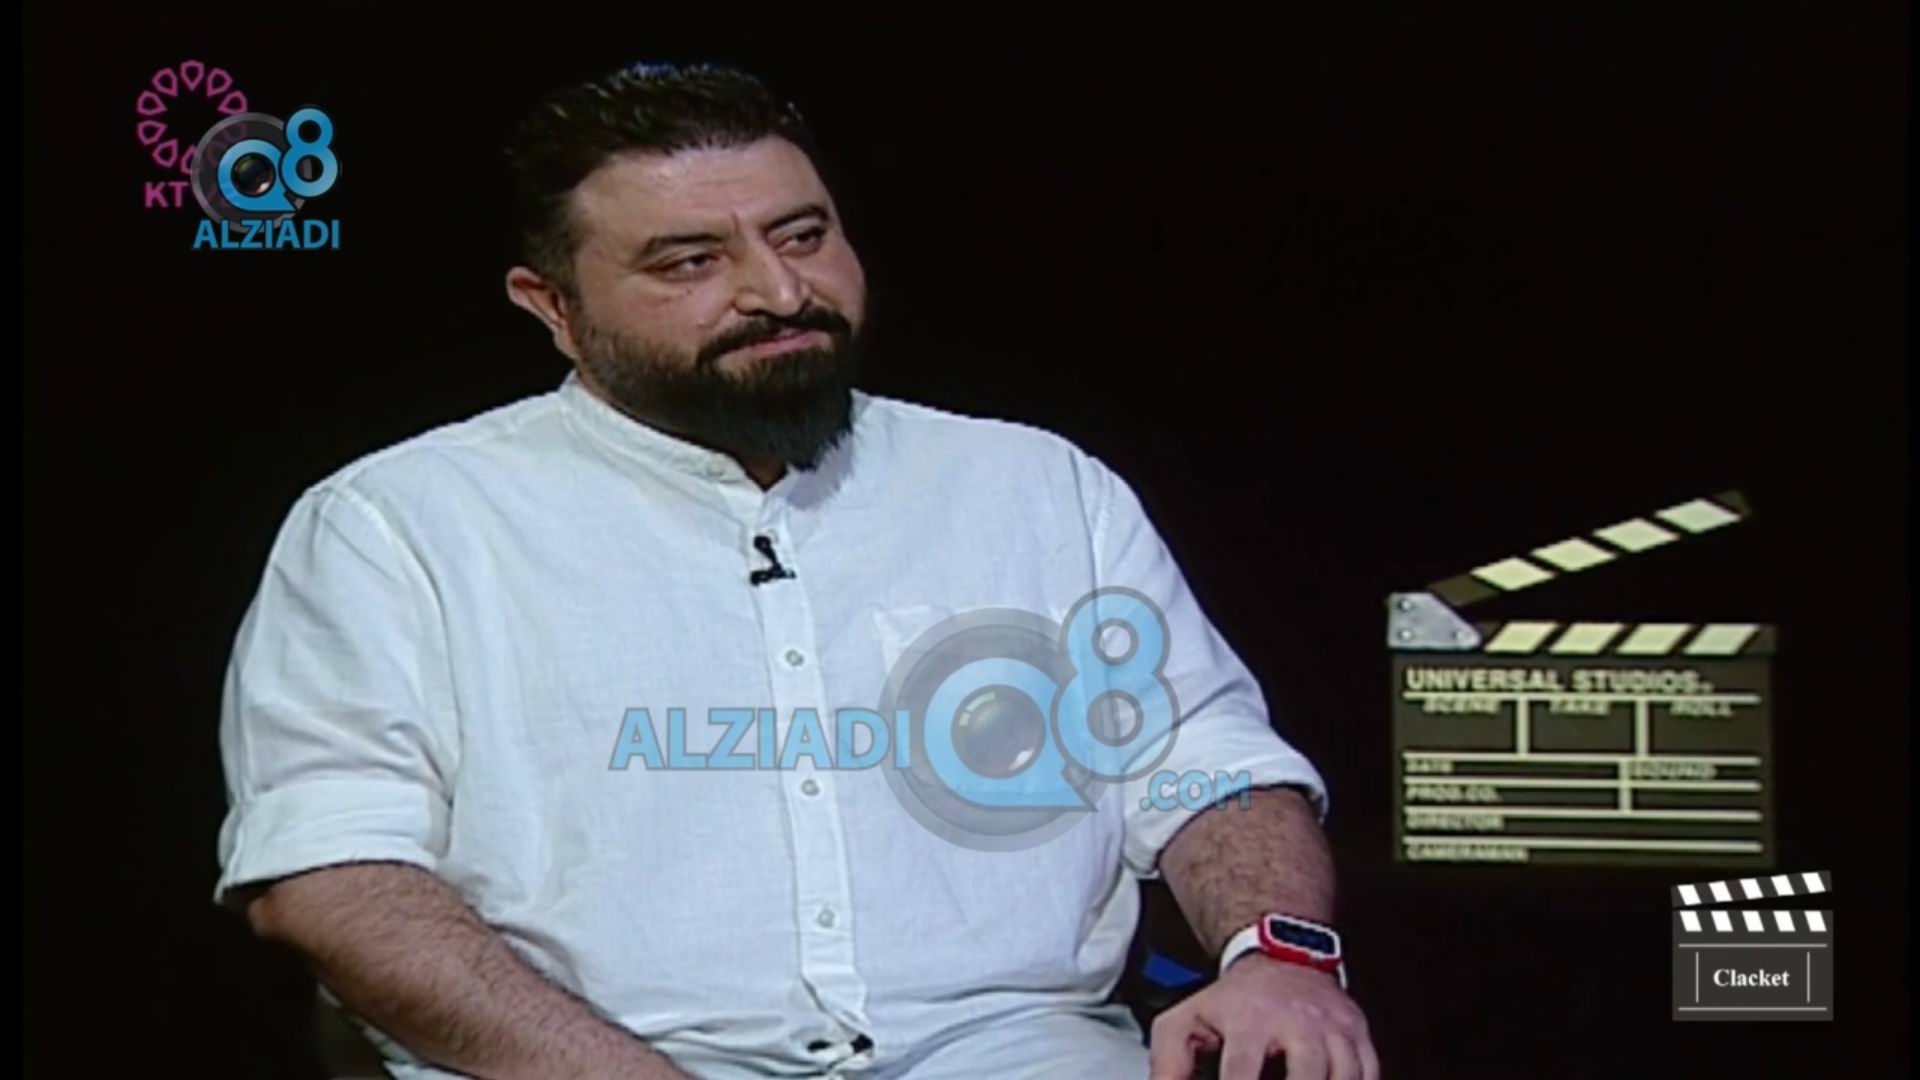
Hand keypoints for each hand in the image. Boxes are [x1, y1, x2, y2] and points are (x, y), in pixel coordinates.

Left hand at [1147, 954, 1378, 1079]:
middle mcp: (1298, 1023)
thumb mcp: (1186, 1022)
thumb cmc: (1233, 1001)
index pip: (1242, 1074)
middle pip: (1307, 1077)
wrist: (1282, 953)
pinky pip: (1370, 1074)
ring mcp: (1334, 1028)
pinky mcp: (1359, 1034)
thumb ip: (1168, 1065)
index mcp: (1251, 1021)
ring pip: (1345, 1076)